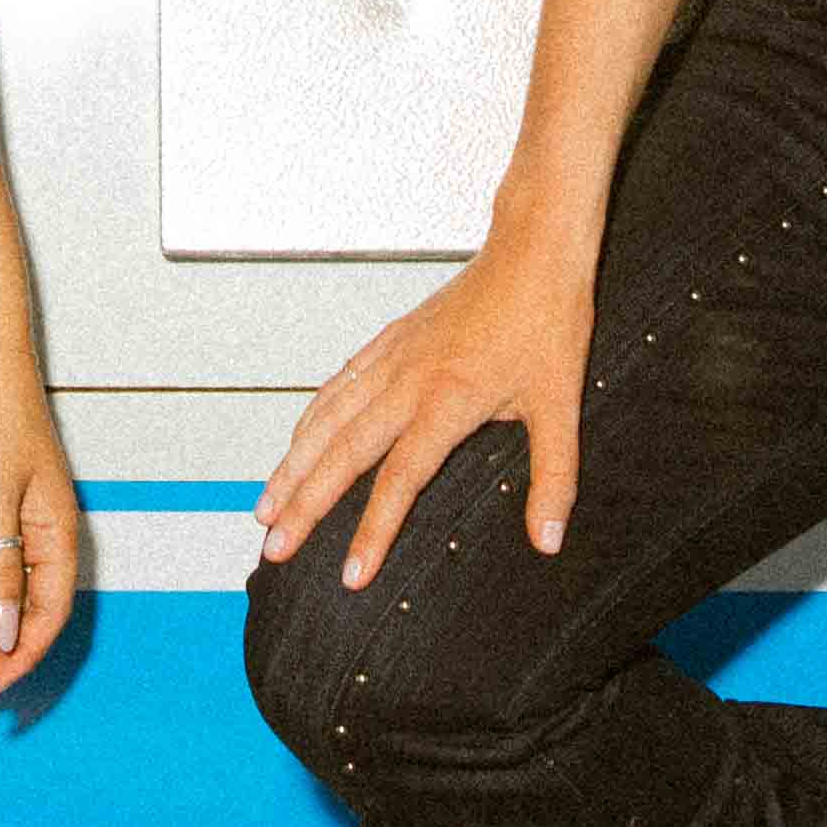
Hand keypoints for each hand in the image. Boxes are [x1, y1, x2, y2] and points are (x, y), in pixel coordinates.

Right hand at [256, 232, 596, 588]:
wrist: (532, 250)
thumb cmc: (548, 322)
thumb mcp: (560, 407)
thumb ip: (554, 479)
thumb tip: (549, 541)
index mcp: (448, 402)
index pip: (398, 480)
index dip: (371, 532)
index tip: (350, 576)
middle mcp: (408, 381)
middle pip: (341, 454)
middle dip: (303, 505)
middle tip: (273, 548)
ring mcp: (393, 358)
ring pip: (327, 419)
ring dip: (292, 465)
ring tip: (265, 505)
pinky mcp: (391, 340)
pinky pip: (338, 386)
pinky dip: (311, 420)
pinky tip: (297, 443)